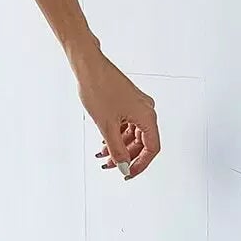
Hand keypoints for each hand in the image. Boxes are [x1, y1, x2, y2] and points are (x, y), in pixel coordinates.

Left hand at [72, 49, 158, 178]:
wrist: (89, 67)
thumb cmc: (98, 88)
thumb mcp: (107, 126)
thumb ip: (117, 150)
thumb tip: (124, 165)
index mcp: (147, 116)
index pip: (152, 148)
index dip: (141, 164)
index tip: (128, 173)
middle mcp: (146, 110)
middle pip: (142, 143)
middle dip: (126, 156)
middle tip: (112, 165)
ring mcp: (137, 105)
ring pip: (133, 135)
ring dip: (119, 147)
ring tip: (103, 155)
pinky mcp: (128, 102)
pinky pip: (127, 125)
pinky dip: (117, 135)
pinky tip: (105, 142)